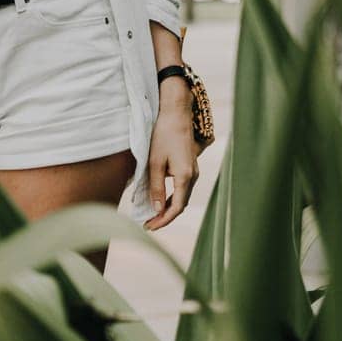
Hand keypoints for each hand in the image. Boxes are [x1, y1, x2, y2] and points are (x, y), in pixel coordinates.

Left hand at [143, 86, 198, 230]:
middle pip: (181, 204)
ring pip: (182, 197)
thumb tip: (156, 209)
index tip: (148, 226)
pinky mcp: (190, 166)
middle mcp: (193, 176)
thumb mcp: (155, 162)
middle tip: (147, 224)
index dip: (163, 219)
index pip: (176, 207)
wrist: (175, 114)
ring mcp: (193, 171)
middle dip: (165, 216)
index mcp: (185, 176)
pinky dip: (172, 197)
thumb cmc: (162, 135)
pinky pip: (182, 188)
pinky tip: (160, 200)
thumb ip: (155, 187)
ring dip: (168, 208)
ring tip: (151, 215)